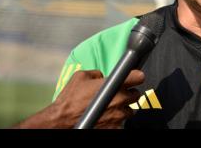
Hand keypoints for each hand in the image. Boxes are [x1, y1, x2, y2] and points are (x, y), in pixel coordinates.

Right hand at [14, 69, 143, 128]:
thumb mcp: (80, 76)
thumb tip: (101, 76)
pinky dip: (116, 121)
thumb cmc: (70, 99)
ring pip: (130, 111)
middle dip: (129, 94)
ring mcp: (118, 115)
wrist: (61, 120)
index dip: (137, 76)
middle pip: (136, 95)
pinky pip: (121, 123)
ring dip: (123, 109)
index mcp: (114, 85)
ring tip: (111, 108)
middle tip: (119, 94)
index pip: (138, 77)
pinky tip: (106, 118)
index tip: (136, 77)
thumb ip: (96, 73)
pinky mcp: (114, 127)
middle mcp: (119, 99)